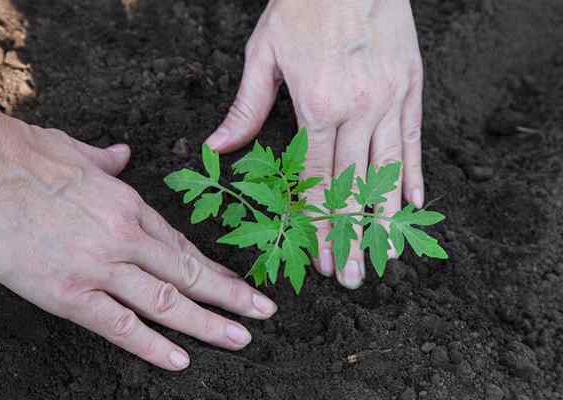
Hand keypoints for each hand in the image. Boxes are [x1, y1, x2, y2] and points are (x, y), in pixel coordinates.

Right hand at [0, 96, 276, 370]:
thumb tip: (122, 153)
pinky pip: (120, 325)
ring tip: (240, 338)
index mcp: (128, 204)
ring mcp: (100, 266)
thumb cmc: (23, 154)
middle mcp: (125, 237)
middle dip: (230, 296)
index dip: (211, 268)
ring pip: (167, 301)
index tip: (235, 282)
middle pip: (189, 273)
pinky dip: (152, 345)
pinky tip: (181, 360)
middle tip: (264, 313)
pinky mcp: (68, 293)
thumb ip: (105, 159)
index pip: (181, 245)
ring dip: (208, 323)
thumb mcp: (75, 149)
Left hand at [205, 0, 423, 288]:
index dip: (315, 223)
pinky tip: (414, 206)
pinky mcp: (411, 89)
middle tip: (352, 277)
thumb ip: (245, 109)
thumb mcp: (263, 55)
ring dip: (385, 219)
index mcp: (318, 107)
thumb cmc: (303, 8)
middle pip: (351, 187)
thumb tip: (218, 147)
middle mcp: (358, 111)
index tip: (319, 258)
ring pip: (388, 172)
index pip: (315, 180)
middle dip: (350, 237)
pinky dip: (413, 176)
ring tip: (386, 256)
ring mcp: (390, 101)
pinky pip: (413, 141)